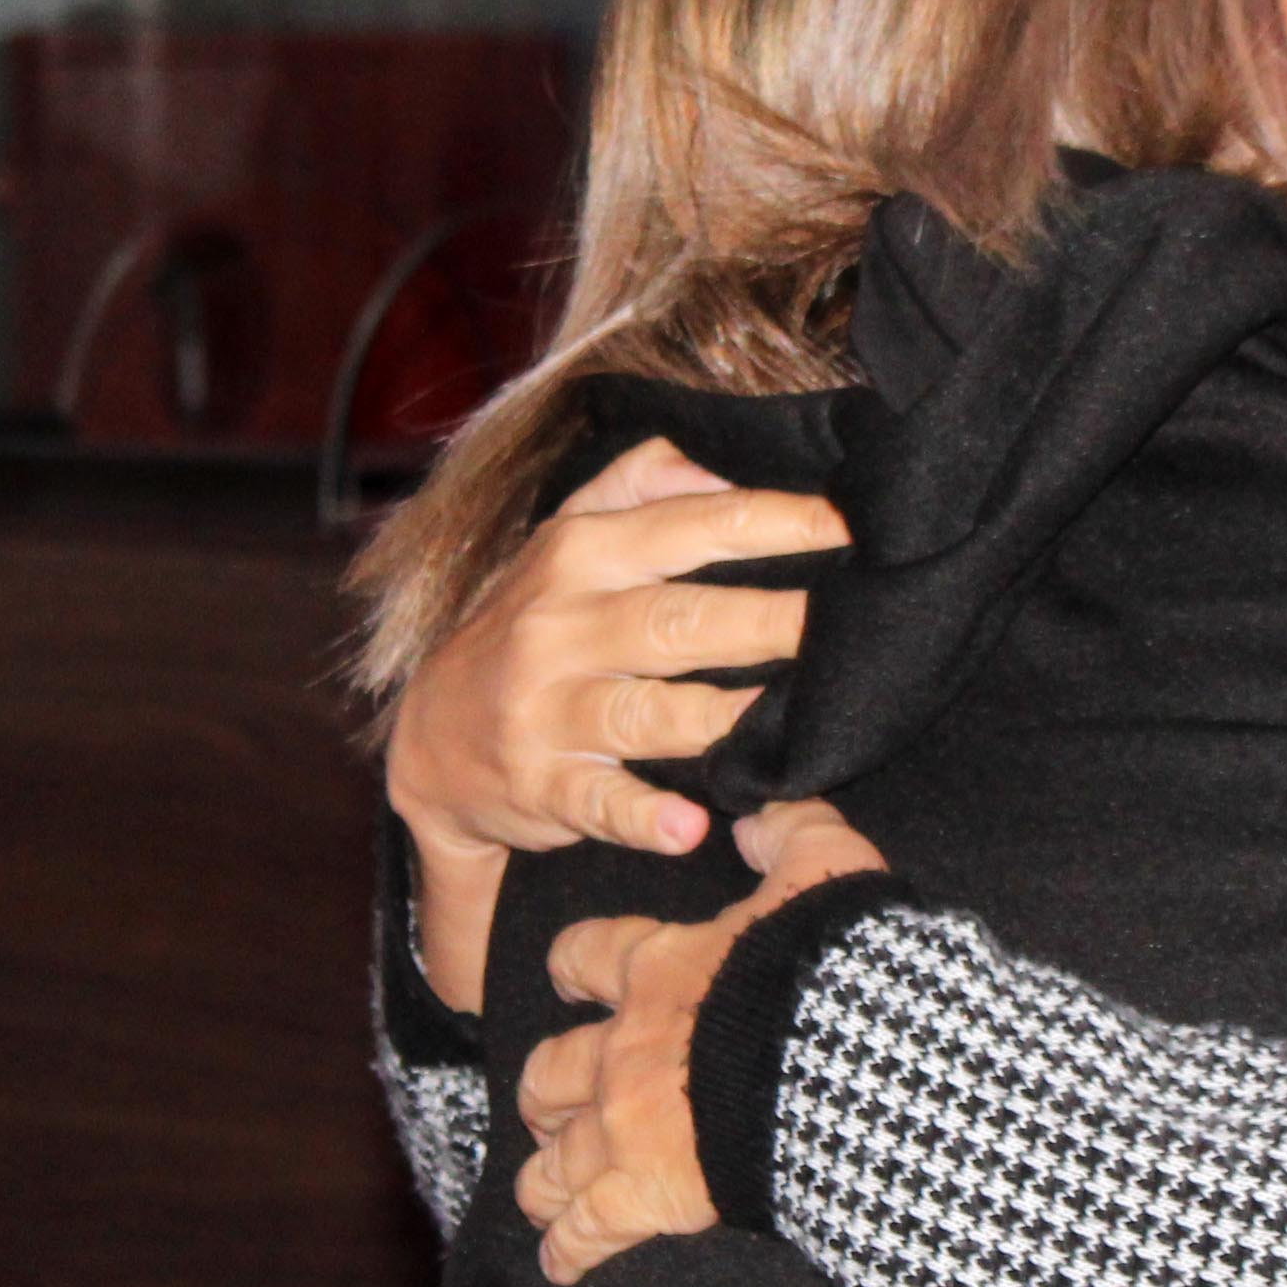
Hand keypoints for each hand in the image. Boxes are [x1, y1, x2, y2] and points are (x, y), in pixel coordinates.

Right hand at [387, 439, 847, 1010]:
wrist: (429, 740)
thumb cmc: (527, 625)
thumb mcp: (563, 538)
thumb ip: (638, 485)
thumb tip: (719, 460)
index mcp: (580, 552)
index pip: (694, 525)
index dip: (779, 524)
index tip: (852, 525)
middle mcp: (561, 624)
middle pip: (682, 619)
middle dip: (771, 620)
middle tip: (856, 622)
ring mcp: (547, 708)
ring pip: (650, 710)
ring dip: (725, 715)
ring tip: (798, 715)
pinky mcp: (542, 783)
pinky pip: (600, 801)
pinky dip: (643, 817)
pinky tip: (689, 827)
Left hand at [515, 803, 887, 1282]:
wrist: (849, 1062)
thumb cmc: (841, 969)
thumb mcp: (830, 871)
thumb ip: (792, 833)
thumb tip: (758, 819)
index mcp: (660, 969)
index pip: (588, 958)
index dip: (575, 968)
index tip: (571, 976)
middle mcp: (624, 1049)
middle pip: (551, 1070)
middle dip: (548, 1090)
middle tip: (552, 1104)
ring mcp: (625, 1127)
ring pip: (552, 1158)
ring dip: (544, 1176)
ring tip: (544, 1195)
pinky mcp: (644, 1195)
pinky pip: (585, 1231)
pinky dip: (569, 1251)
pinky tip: (562, 1267)